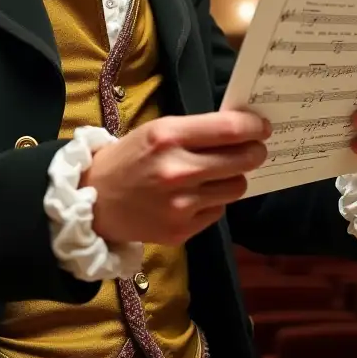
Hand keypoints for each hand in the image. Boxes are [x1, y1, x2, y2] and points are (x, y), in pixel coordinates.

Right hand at [81, 111, 270, 246]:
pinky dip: (214, 201)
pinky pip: (218, 211)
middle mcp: (178, 170)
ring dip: (234, 178)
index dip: (254, 126)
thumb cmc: (129, 159)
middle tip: (255, 149)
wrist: (94, 201)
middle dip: (255, 152)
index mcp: (169, 136)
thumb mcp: (157, 131)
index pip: (229, 130)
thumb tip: (241, 129)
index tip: (262, 126)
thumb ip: (196, 131)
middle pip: (242, 161)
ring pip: (236, 188)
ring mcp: (181, 204)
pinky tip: (197, 195)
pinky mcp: (181, 231)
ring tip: (219, 173)